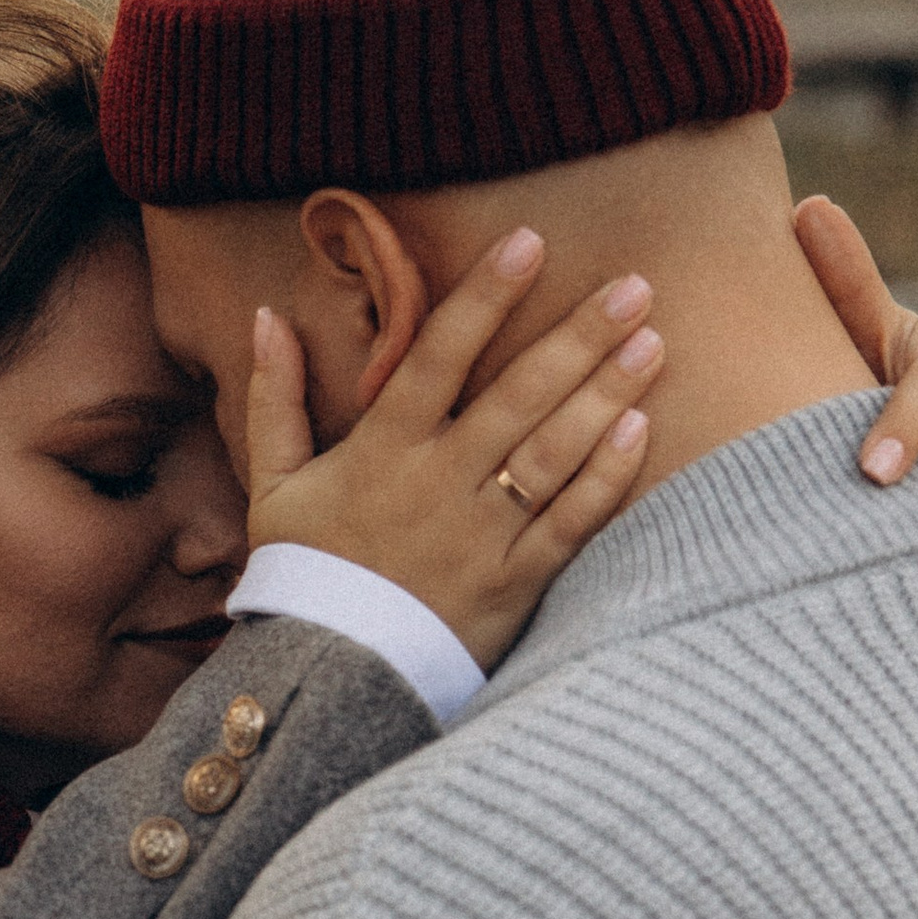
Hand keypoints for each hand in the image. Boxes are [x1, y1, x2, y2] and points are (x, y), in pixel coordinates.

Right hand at [243, 226, 659, 669]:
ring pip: (554, 453)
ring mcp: (481, 536)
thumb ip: (272, 397)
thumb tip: (265, 315)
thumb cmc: (303, 574)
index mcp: (382, 450)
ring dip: (607, 393)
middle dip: (578, 335)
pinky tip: (639, 431)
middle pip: (518, 396)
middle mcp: (438, 484)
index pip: (438, 355)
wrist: (327, 678)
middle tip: (635, 285)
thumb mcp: (271, 483)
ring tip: (652, 342)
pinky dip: (606, 478)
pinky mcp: (513, 585)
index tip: (528, 240)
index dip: (484, 296)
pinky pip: (569, 524)